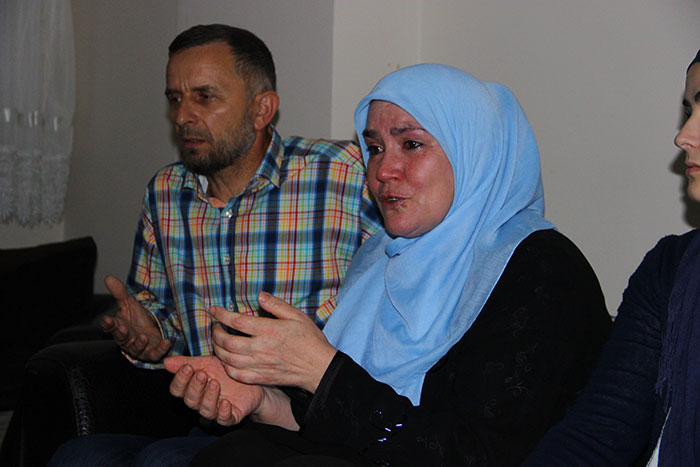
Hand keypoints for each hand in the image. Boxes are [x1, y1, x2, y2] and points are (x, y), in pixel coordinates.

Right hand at [100, 275, 170, 361]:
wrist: (154, 328)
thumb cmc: (137, 317)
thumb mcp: (129, 303)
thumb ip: (119, 292)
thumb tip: (108, 277)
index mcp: (119, 327)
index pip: (110, 326)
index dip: (108, 323)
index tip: (107, 319)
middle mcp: (127, 339)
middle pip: (122, 338)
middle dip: (122, 334)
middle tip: (124, 329)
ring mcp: (139, 347)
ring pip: (136, 349)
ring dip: (139, 344)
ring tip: (143, 337)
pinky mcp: (152, 352)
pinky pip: (155, 354)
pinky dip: (160, 350)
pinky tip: (165, 342)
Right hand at [164, 355, 263, 425]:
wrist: (253, 380)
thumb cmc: (226, 371)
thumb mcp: (208, 363)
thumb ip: (188, 363)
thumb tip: (166, 362)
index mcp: (193, 388)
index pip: (178, 390)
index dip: (180, 380)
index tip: (187, 367)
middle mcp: (202, 401)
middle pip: (190, 401)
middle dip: (194, 387)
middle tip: (202, 375)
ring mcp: (216, 410)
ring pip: (205, 410)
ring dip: (208, 397)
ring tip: (215, 384)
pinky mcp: (231, 416)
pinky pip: (224, 419)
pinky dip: (223, 412)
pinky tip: (225, 402)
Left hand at [211, 292, 336, 392]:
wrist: (319, 367)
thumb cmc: (310, 340)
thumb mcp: (297, 316)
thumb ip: (277, 305)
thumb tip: (260, 296)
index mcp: (269, 330)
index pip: (237, 321)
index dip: (222, 315)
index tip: (214, 310)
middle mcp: (261, 348)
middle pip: (227, 342)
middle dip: (216, 333)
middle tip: (215, 327)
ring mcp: (260, 365)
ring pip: (228, 359)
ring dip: (218, 350)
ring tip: (218, 342)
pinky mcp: (262, 377)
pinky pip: (237, 375)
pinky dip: (227, 368)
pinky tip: (227, 361)